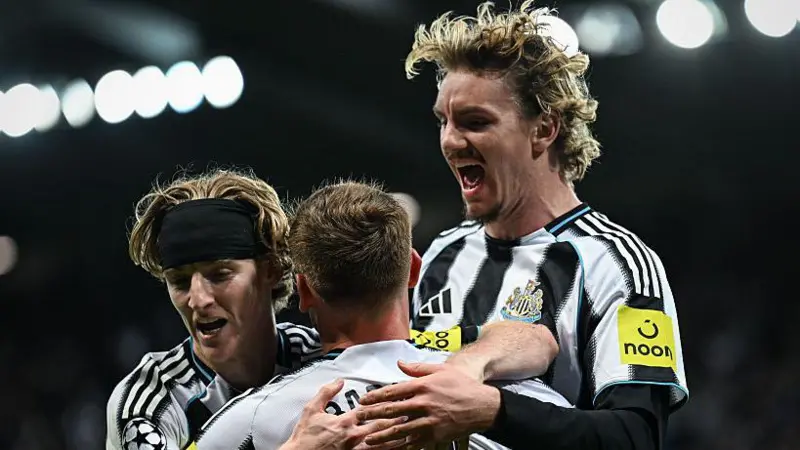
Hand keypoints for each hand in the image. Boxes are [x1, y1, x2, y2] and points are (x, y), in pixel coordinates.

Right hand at [279, 379, 408, 449]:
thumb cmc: (304, 436)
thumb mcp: (311, 410)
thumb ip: (326, 393)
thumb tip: (339, 380)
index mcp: (344, 422)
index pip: (369, 409)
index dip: (384, 403)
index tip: (397, 397)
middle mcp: (354, 436)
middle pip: (381, 426)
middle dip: (397, 418)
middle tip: (412, 411)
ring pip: (383, 444)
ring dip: (398, 437)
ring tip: (413, 431)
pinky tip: (401, 447)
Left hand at [355, 361, 501, 448]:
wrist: (482, 406)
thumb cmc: (461, 386)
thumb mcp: (440, 370)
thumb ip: (417, 368)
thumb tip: (399, 363)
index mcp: (423, 386)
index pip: (393, 391)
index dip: (375, 396)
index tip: (363, 400)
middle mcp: (423, 404)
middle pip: (392, 411)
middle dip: (373, 415)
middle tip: (359, 418)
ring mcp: (429, 421)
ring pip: (400, 430)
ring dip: (382, 435)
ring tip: (368, 439)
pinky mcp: (435, 435)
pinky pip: (414, 442)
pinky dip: (400, 447)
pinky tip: (390, 449)